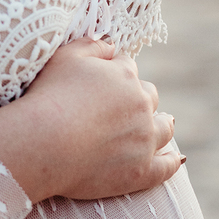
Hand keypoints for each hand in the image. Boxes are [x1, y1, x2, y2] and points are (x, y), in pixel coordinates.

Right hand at [0, 37, 180, 203]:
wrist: (43, 144)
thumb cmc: (49, 97)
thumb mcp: (65, 57)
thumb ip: (91, 45)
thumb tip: (111, 45)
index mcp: (125, 76)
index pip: (127, 68)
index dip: (115, 73)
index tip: (103, 83)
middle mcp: (141, 105)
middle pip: (148, 97)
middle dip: (140, 98)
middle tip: (128, 106)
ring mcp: (144, 140)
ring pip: (164, 129)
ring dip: (163, 124)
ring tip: (164, 124)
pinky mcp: (141, 172)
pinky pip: (165, 167)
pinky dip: (171, 162)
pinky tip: (176, 159)